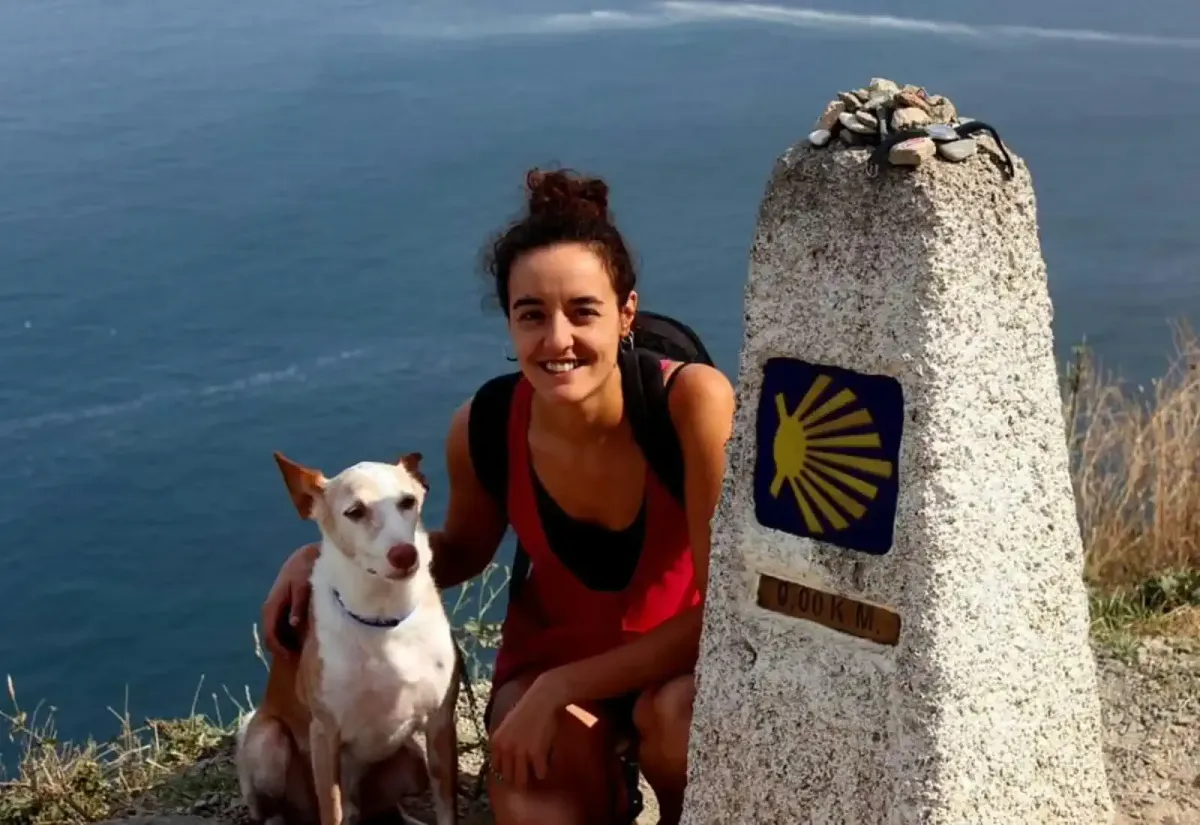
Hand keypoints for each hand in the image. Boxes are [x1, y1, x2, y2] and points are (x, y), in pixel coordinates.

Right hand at [261, 543, 318, 656]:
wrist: (305, 556)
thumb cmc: (305, 569)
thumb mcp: (304, 585)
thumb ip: (299, 605)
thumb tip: (293, 625)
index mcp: (272, 606)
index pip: (270, 635)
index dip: (280, 649)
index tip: (294, 658)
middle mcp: (270, 609)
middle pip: (271, 637)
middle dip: (283, 649)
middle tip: (300, 658)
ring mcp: (275, 608)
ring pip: (276, 632)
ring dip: (286, 643)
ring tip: (303, 650)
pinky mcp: (282, 607)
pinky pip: (282, 626)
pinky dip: (289, 634)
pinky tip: (302, 638)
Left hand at [489, 670, 570, 790]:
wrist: (544, 698)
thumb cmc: (528, 709)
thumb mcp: (507, 726)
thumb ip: (503, 743)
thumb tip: (504, 763)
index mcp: (496, 742)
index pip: (497, 769)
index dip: (508, 771)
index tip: (517, 769)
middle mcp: (505, 749)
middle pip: (508, 777)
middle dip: (518, 776)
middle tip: (529, 772)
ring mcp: (520, 752)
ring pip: (521, 780)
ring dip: (531, 778)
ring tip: (538, 769)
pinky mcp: (536, 753)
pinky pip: (540, 773)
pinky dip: (544, 771)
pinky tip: (548, 762)